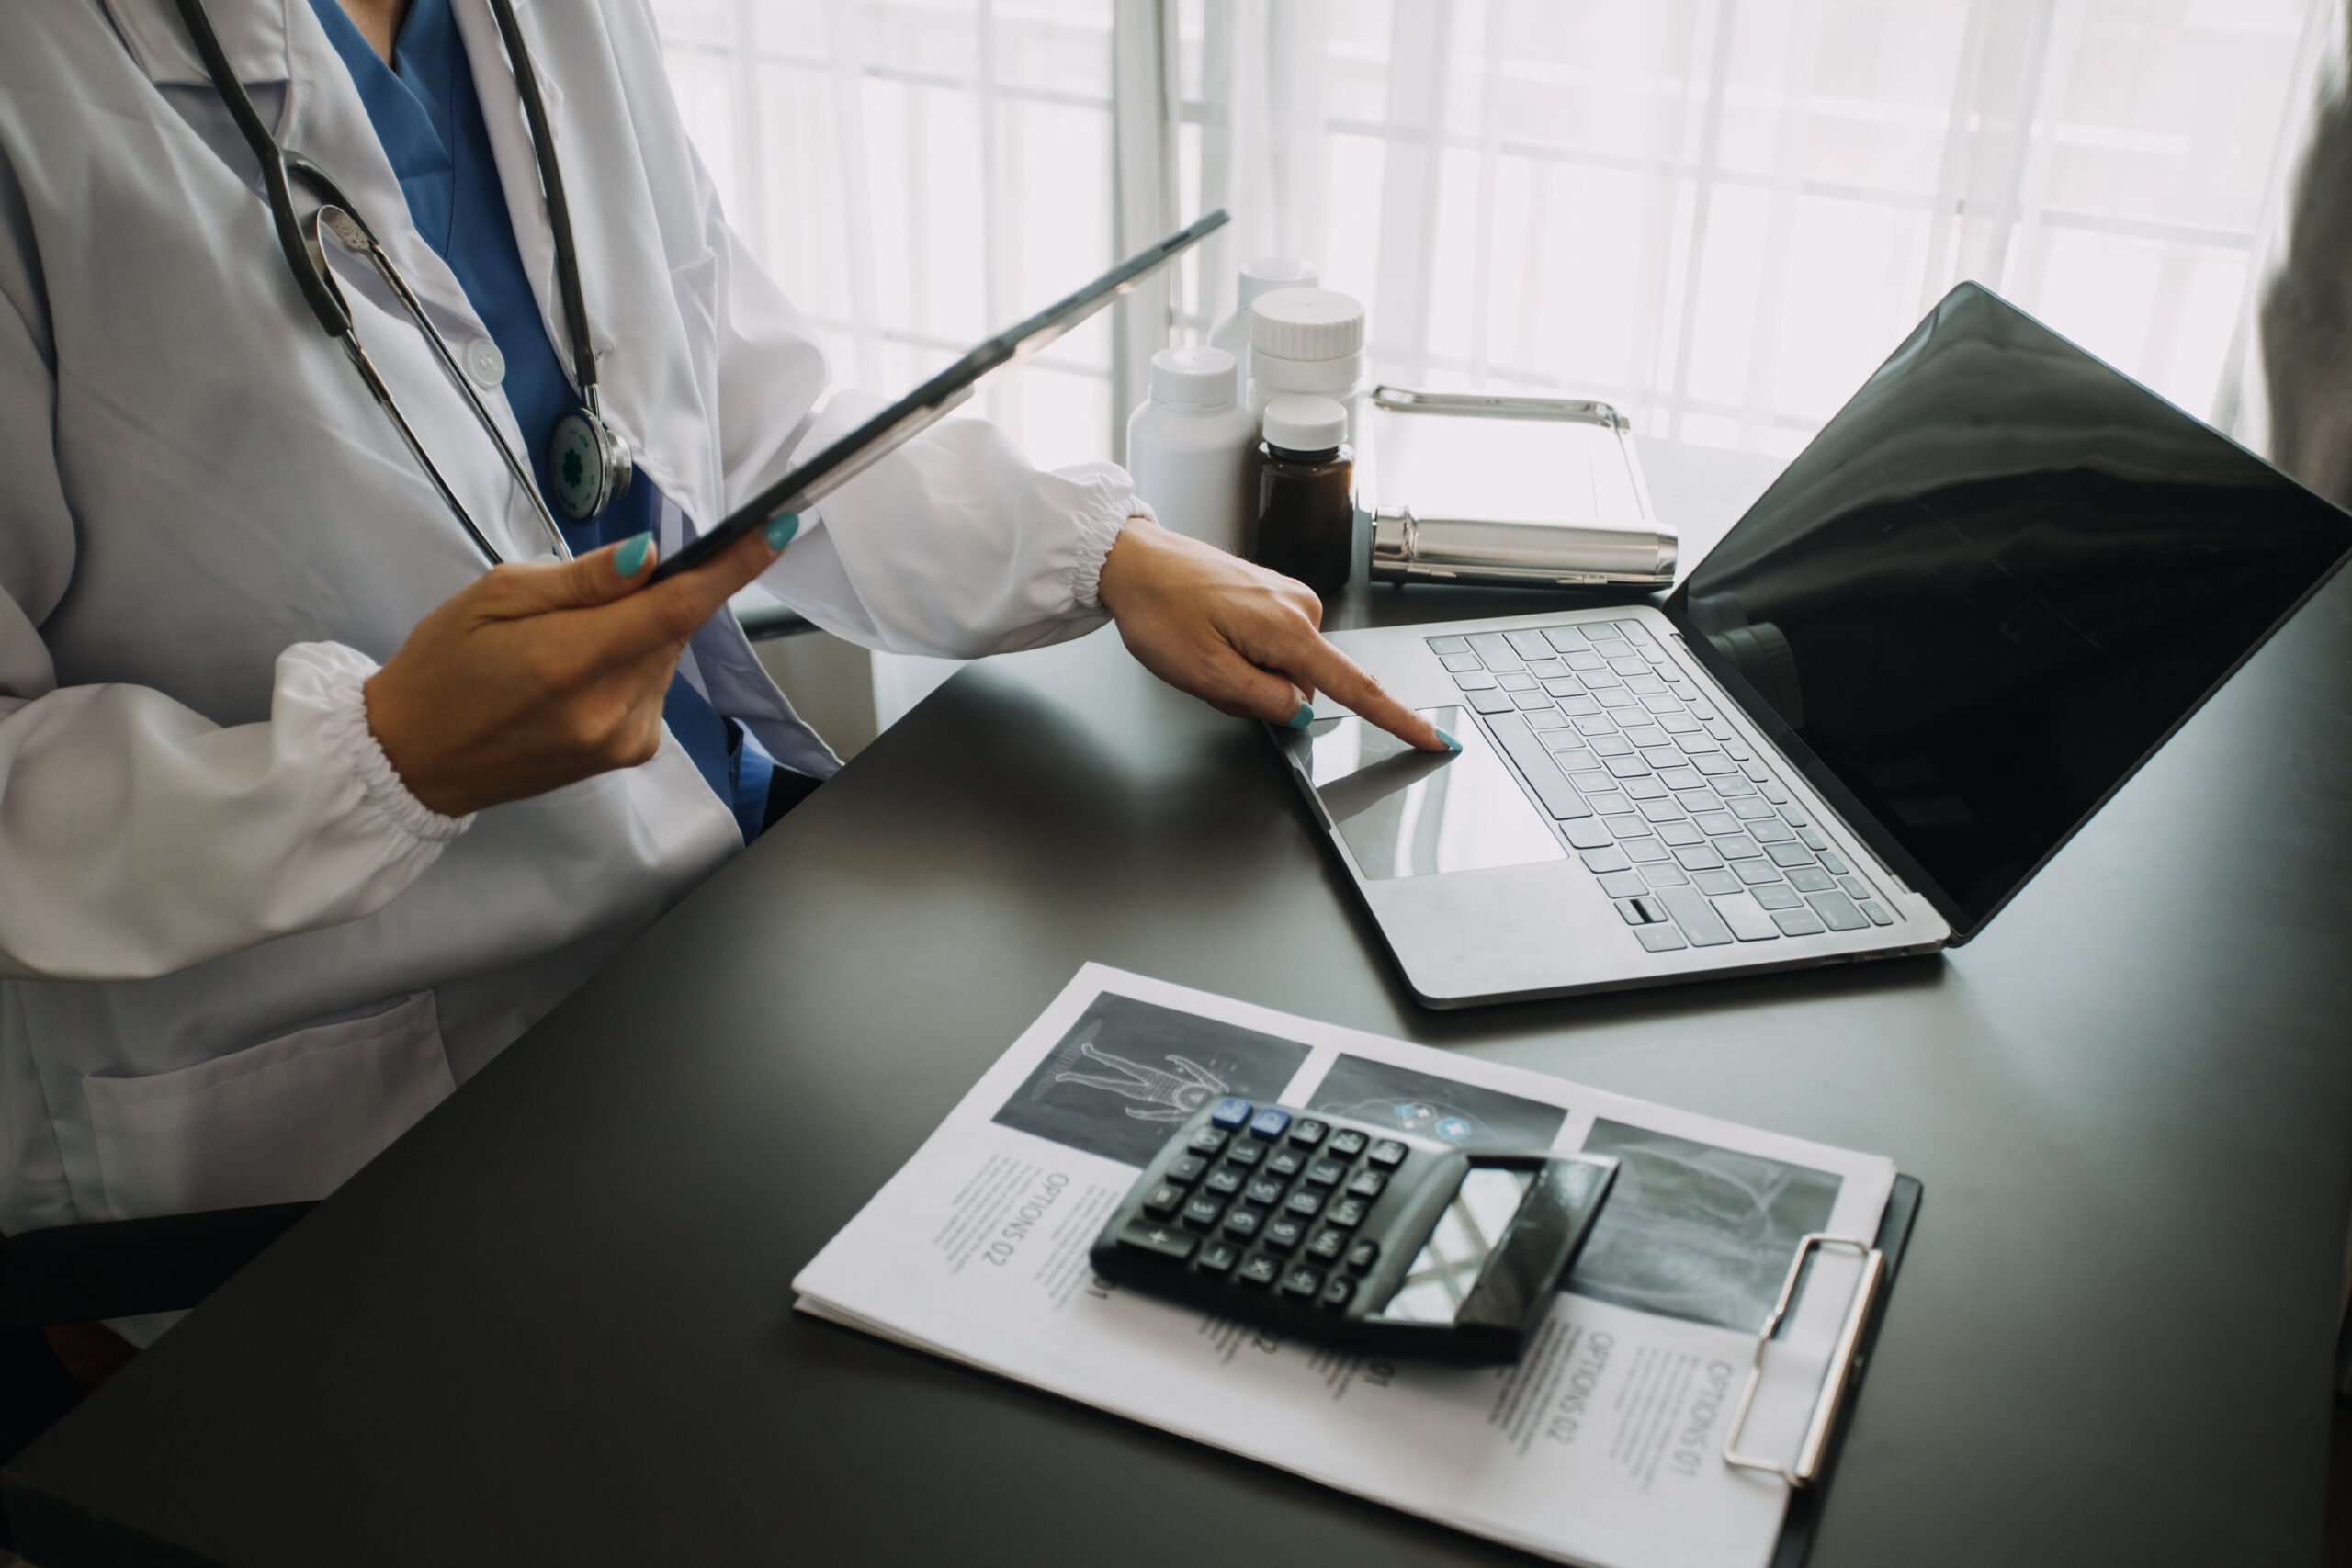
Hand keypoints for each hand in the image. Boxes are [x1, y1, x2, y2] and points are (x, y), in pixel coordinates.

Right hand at [364, 522, 792, 817]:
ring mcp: (623, 738)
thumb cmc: (442, 667)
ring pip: (664, 656)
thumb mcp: (494, 597)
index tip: (776, 532)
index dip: (732, 567)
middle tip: (583, 599)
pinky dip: (630, 666)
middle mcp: (609, 707)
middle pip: (671, 627)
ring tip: (560, 647)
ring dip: (635, 636)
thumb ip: (580, 580)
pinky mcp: (628, 754)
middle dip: (648, 598)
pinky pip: (652, 687)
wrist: (414, 758)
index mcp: (571, 660)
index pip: (676, 606)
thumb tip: (649, 557)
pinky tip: (574, 678)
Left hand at [1094, 519, 1450, 751]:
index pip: (1357, 689)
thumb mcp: (1205, 674)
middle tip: (1211, 678)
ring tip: (1206, 652)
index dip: (1399, 720)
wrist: (1132, 561)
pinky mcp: (1275, 596)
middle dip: (1263, 698)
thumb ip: (1262, 701)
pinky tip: (1212, 639)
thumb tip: (1302, 712)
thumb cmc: (1160, 609)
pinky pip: (1274, 648)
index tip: (1436, 740)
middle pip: (1307, 688)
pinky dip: (1245, 657)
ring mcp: (1289, 598)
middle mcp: (1301, 608)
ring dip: (1249, 677)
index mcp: (1289, 630)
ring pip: (1286, 671)